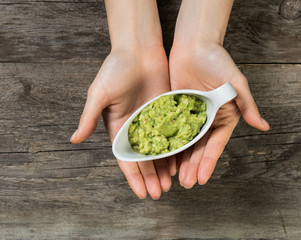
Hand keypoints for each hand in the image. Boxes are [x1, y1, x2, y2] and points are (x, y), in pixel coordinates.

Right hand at [71, 47, 175, 198]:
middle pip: (145, 158)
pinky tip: (182, 161)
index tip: (142, 194)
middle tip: (160, 193)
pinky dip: (177, 148)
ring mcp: (154, 121)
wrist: (139, 49)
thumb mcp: (100, 94)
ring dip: (165, 167)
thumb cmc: (116, 69)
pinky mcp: (167, 111)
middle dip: (151, 177)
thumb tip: (74, 140)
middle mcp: (137, 127)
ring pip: (160, 149)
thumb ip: (89, 118)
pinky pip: (173, 134)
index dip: (134, 177)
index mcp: (120, 127)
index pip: (127, 159)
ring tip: (172, 183)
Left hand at [169, 42, 269, 188]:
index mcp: (224, 116)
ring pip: (185, 143)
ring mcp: (190, 117)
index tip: (201, 178)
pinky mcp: (176, 110)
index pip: (215, 144)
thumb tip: (264, 127)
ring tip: (176, 178)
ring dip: (182, 160)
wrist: (194, 44)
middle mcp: (208, 120)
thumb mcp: (235, 82)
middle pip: (200, 148)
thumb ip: (247, 105)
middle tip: (186, 184)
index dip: (208, 162)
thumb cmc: (217, 61)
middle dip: (193, 166)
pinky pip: (171, 130)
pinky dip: (169, 144)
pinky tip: (164, 158)